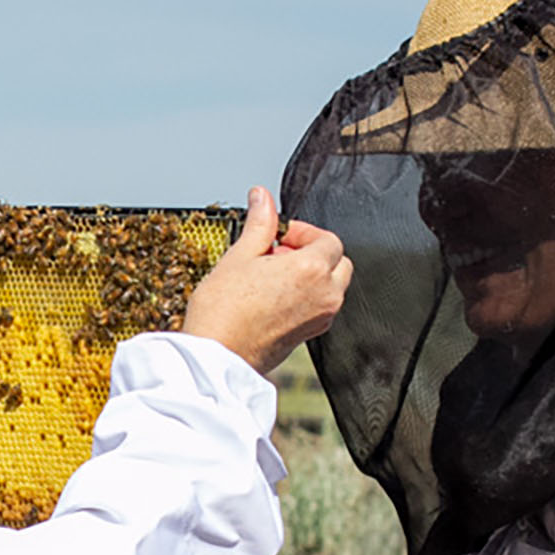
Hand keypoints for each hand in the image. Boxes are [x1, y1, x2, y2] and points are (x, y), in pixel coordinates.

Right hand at [179, 186, 352, 376]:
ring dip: (309, 275)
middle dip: (312, 253)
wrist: (216, 356)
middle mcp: (324, 295)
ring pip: (331, 286)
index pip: (329, 239)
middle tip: (277, 252)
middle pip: (338, 263)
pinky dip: (305, 297)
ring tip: (270, 276)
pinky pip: (319, 308)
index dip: (303, 232)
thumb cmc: (223, 312)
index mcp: (312, 270)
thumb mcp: (239, 256)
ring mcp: (319, 319)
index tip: (279, 234)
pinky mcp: (309, 336)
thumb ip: (260, 224)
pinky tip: (270, 296)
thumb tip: (263, 198)